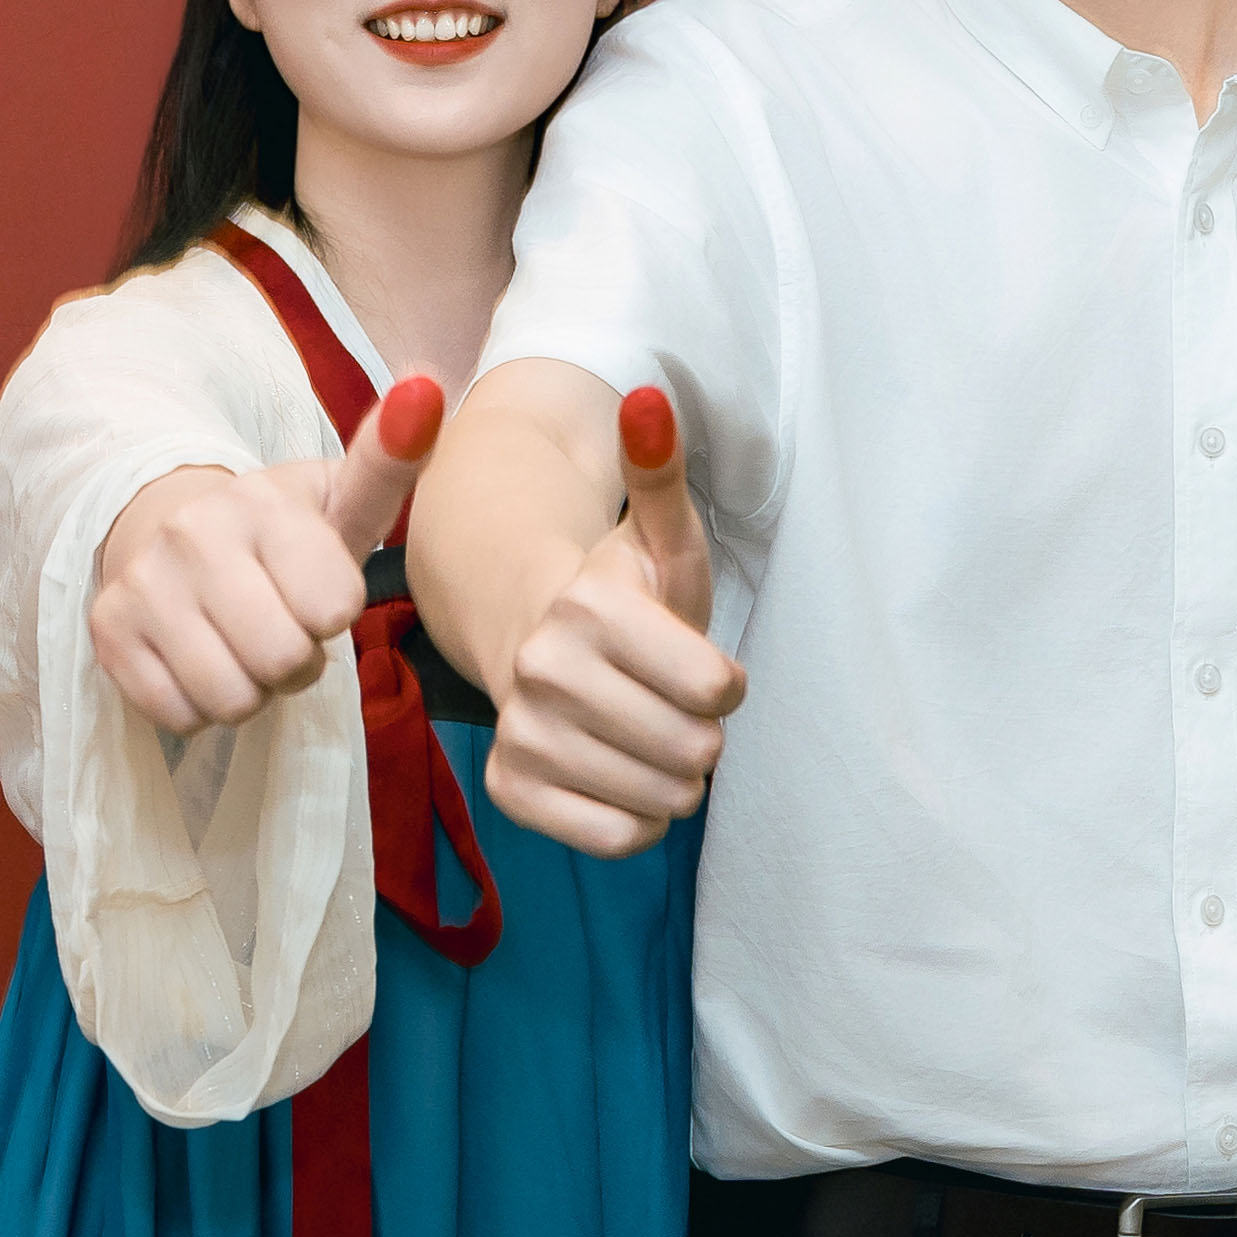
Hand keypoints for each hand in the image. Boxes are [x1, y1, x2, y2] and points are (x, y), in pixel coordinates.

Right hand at [82, 377, 440, 733]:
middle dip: (296, 663)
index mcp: (262, 502)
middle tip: (281, 630)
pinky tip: (199, 660)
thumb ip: (389, 460)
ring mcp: (144, 583)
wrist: (167, 530)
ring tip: (242, 648)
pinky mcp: (108, 631)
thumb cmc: (278, 534)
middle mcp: (194, 534)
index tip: (317, 593)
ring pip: (231, 698)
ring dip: (250, 691)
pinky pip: (181, 714)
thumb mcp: (338, 501)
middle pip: (284, 661)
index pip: (333, 608)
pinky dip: (200, 707)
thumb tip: (428, 386)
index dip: (333, 616)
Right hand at [479, 385, 743, 855]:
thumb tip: (648, 399)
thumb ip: (660, 475)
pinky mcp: (511, 789)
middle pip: (694, 750)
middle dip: (702, 735)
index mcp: (587, 607)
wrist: (529, 635)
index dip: (725, 684)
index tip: (698, 666)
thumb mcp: (658, 538)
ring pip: (661, 800)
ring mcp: (522, 733)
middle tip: (673, 708)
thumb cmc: (619, 595)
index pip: (716, 690)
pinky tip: (620, 776)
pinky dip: (634, 819)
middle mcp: (542, 669)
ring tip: (647, 738)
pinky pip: (615, 838)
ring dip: (672, 778)